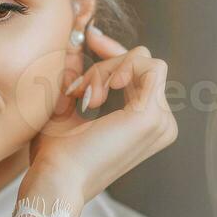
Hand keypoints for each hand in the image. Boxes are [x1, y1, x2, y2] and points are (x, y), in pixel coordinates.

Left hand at [26, 28, 177, 208]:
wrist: (55, 180)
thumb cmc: (56, 154)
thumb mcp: (67, 103)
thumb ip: (78, 72)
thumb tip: (81, 36)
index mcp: (145, 124)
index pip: (141, 73)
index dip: (115, 53)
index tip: (90, 39)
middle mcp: (161, 123)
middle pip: (141, 64)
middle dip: (104, 65)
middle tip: (76, 90)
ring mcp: (161, 121)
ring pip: (143, 61)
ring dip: (106, 70)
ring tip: (84, 98)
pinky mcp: (152, 116)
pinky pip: (148, 66)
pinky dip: (119, 67)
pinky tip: (99, 91)